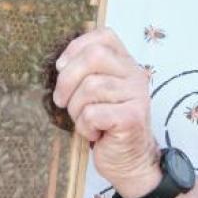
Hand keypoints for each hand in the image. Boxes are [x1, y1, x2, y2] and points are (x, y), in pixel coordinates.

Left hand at [53, 27, 160, 197]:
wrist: (130, 160)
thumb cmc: (107, 126)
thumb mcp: (96, 93)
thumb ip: (86, 73)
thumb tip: (61, 64)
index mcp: (126, 64)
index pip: (104, 36)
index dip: (76, 47)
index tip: (61, 67)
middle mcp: (135, 75)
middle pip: (94, 56)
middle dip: (67, 79)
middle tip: (61, 101)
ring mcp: (136, 95)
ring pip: (90, 87)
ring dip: (76, 108)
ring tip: (85, 121)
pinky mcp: (132, 117)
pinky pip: (93, 113)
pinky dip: (84, 126)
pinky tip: (94, 133)